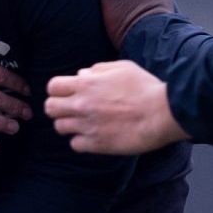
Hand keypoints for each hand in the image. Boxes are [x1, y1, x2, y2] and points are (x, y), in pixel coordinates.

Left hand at [45, 60, 188, 154]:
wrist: (162, 113)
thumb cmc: (145, 88)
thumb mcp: (122, 68)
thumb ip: (98, 69)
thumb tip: (81, 75)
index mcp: (86, 84)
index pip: (53, 86)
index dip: (58, 89)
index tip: (67, 93)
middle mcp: (82, 105)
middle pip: (50, 108)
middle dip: (58, 107)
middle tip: (71, 109)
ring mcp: (87, 126)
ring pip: (59, 127)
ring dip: (69, 124)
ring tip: (84, 123)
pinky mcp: (96, 144)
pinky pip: (75, 145)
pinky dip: (81, 141)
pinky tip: (93, 136)